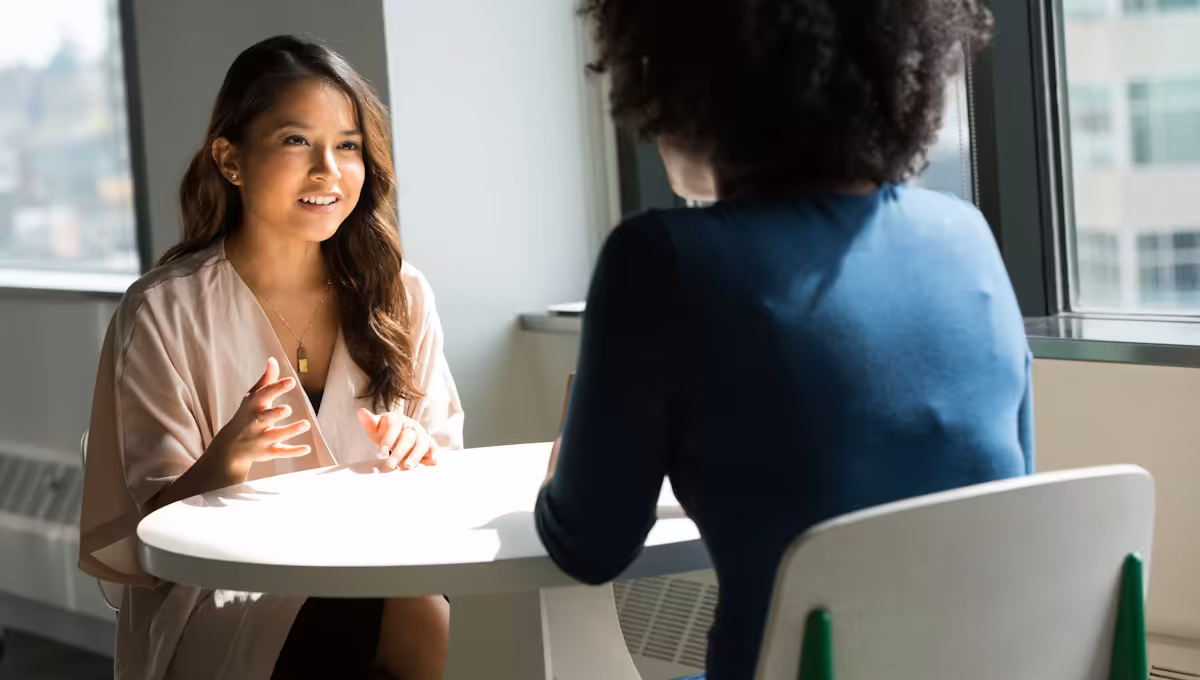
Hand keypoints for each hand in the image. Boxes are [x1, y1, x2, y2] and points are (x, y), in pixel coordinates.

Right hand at [209, 357, 311, 473]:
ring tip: (306, 424)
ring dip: (290, 430)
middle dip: (275, 413)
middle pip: (265, 417)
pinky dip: (293, 451)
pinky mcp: (267, 452)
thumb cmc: (246, 416)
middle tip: (288, 409)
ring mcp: (260, 439)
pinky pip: (280, 452)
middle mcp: (255, 423)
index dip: (277, 388)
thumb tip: (273, 359)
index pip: (264, 395)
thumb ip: (266, 380)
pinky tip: (307, 448)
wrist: (230, 447)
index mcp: (253, 406)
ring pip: (276, 435)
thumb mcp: (252, 398)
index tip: (291, 381)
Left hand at [357, 408, 437, 470]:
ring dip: (415, 456)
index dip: (388, 438)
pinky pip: (433, 449)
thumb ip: (369, 422)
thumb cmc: (385, 432)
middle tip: (390, 465)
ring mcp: (421, 435)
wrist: (398, 434)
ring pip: (421, 444)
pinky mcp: (429, 445)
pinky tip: (430, 463)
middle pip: (408, 437)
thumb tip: (360, 412)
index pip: (394, 425)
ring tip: (406, 467)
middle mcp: (411, 425)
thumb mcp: (375, 428)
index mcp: (397, 418)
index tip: (381, 451)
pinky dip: (433, 455)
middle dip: (399, 452)